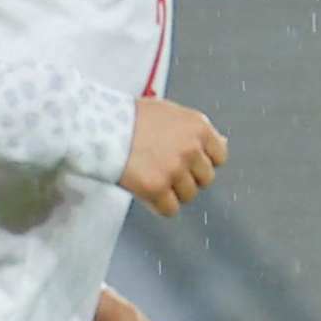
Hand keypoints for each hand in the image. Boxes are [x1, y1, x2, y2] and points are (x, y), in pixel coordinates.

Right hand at [120, 95, 226, 215]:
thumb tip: (222, 143)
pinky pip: (169, 209)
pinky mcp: (156, 188)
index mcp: (197, 127)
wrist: (99, 126)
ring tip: (153, 181)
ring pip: (189, 195)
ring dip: (173, 192)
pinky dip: (159, 206)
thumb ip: (195, 129)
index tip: (187, 162)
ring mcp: (175, 170)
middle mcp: (191, 149)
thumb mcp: (169, 112)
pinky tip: (147, 194)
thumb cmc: (128, 116)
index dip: (202, 161)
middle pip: (205, 179)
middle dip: (187, 178)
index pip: (219, 156)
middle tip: (165, 172)